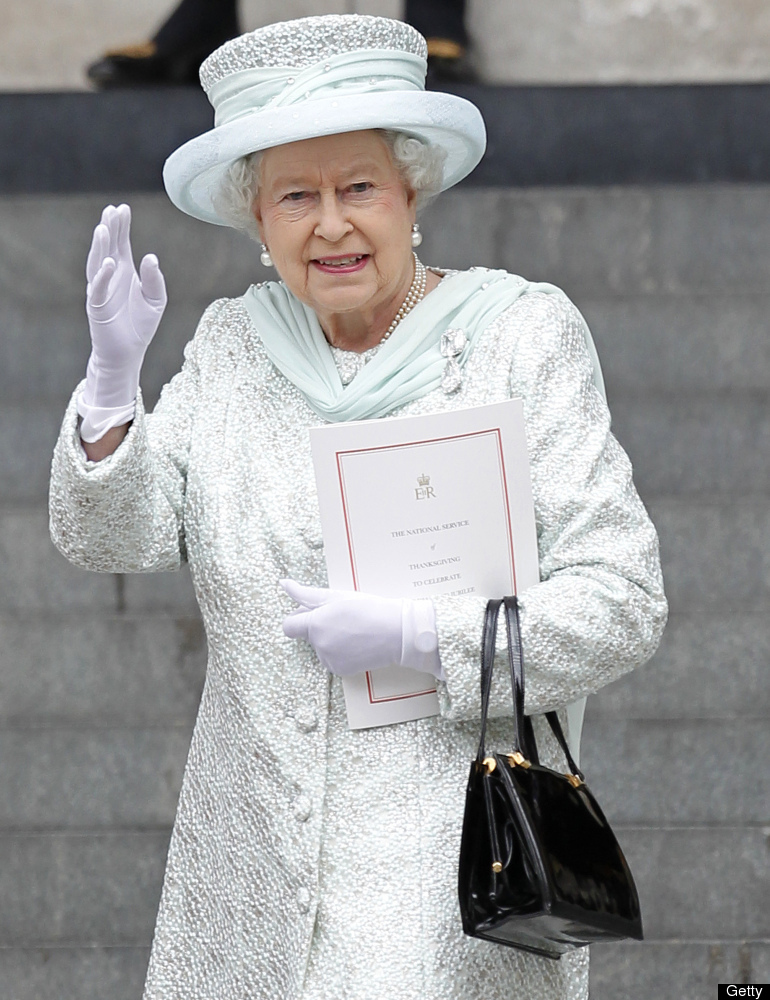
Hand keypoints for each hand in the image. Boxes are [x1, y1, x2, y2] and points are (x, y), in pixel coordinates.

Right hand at [79, 204, 166, 434]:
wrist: (128, 352)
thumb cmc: (140, 325)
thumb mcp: (156, 301)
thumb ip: (155, 280)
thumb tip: (151, 257)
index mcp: (125, 271)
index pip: (122, 243)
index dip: (122, 226)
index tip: (123, 208)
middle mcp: (111, 276)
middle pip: (108, 247)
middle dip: (110, 229)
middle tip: (112, 210)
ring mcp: (101, 290)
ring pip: (98, 262)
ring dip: (100, 246)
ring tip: (104, 228)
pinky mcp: (97, 306)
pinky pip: (98, 288)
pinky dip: (102, 275)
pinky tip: (109, 263)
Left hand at [281, 579, 442, 679]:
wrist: (396, 632)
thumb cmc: (368, 609)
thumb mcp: (336, 596)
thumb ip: (306, 594)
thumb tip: (284, 585)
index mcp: (315, 625)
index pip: (288, 626)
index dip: (298, 617)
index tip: (312, 613)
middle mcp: (319, 646)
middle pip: (307, 634)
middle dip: (318, 625)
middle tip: (342, 615)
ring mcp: (329, 661)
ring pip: (320, 647)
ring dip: (329, 638)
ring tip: (353, 628)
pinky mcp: (340, 671)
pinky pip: (331, 659)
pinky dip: (339, 651)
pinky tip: (356, 642)